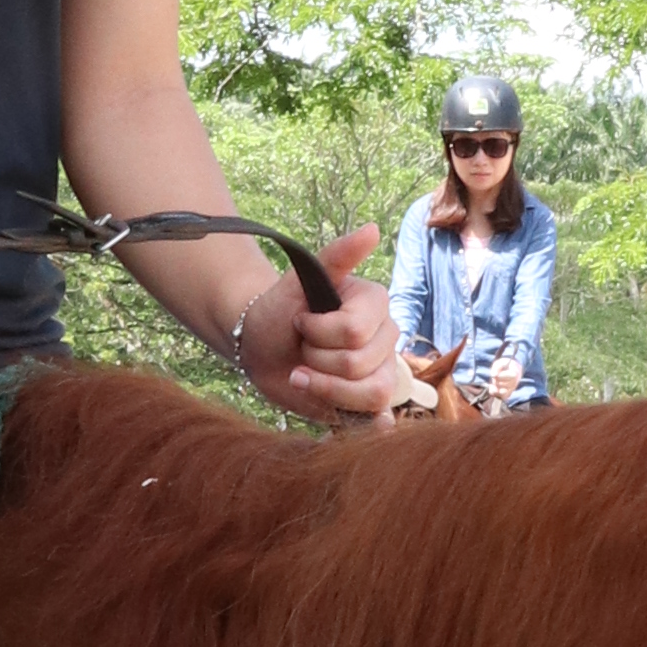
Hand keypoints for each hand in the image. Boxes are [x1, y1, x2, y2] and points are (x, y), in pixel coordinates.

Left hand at [237, 225, 400, 431]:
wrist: (261, 346)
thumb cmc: (279, 309)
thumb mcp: (300, 279)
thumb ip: (337, 255)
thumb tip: (372, 229)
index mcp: (375, 304)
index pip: (354, 331)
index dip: (318, 332)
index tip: (301, 321)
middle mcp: (385, 337)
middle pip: (359, 364)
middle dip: (316, 360)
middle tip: (301, 347)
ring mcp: (380, 369)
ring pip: (372, 393)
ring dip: (325, 387)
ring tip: (303, 374)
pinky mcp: (368, 399)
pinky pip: (377, 414)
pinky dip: (364, 416)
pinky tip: (344, 410)